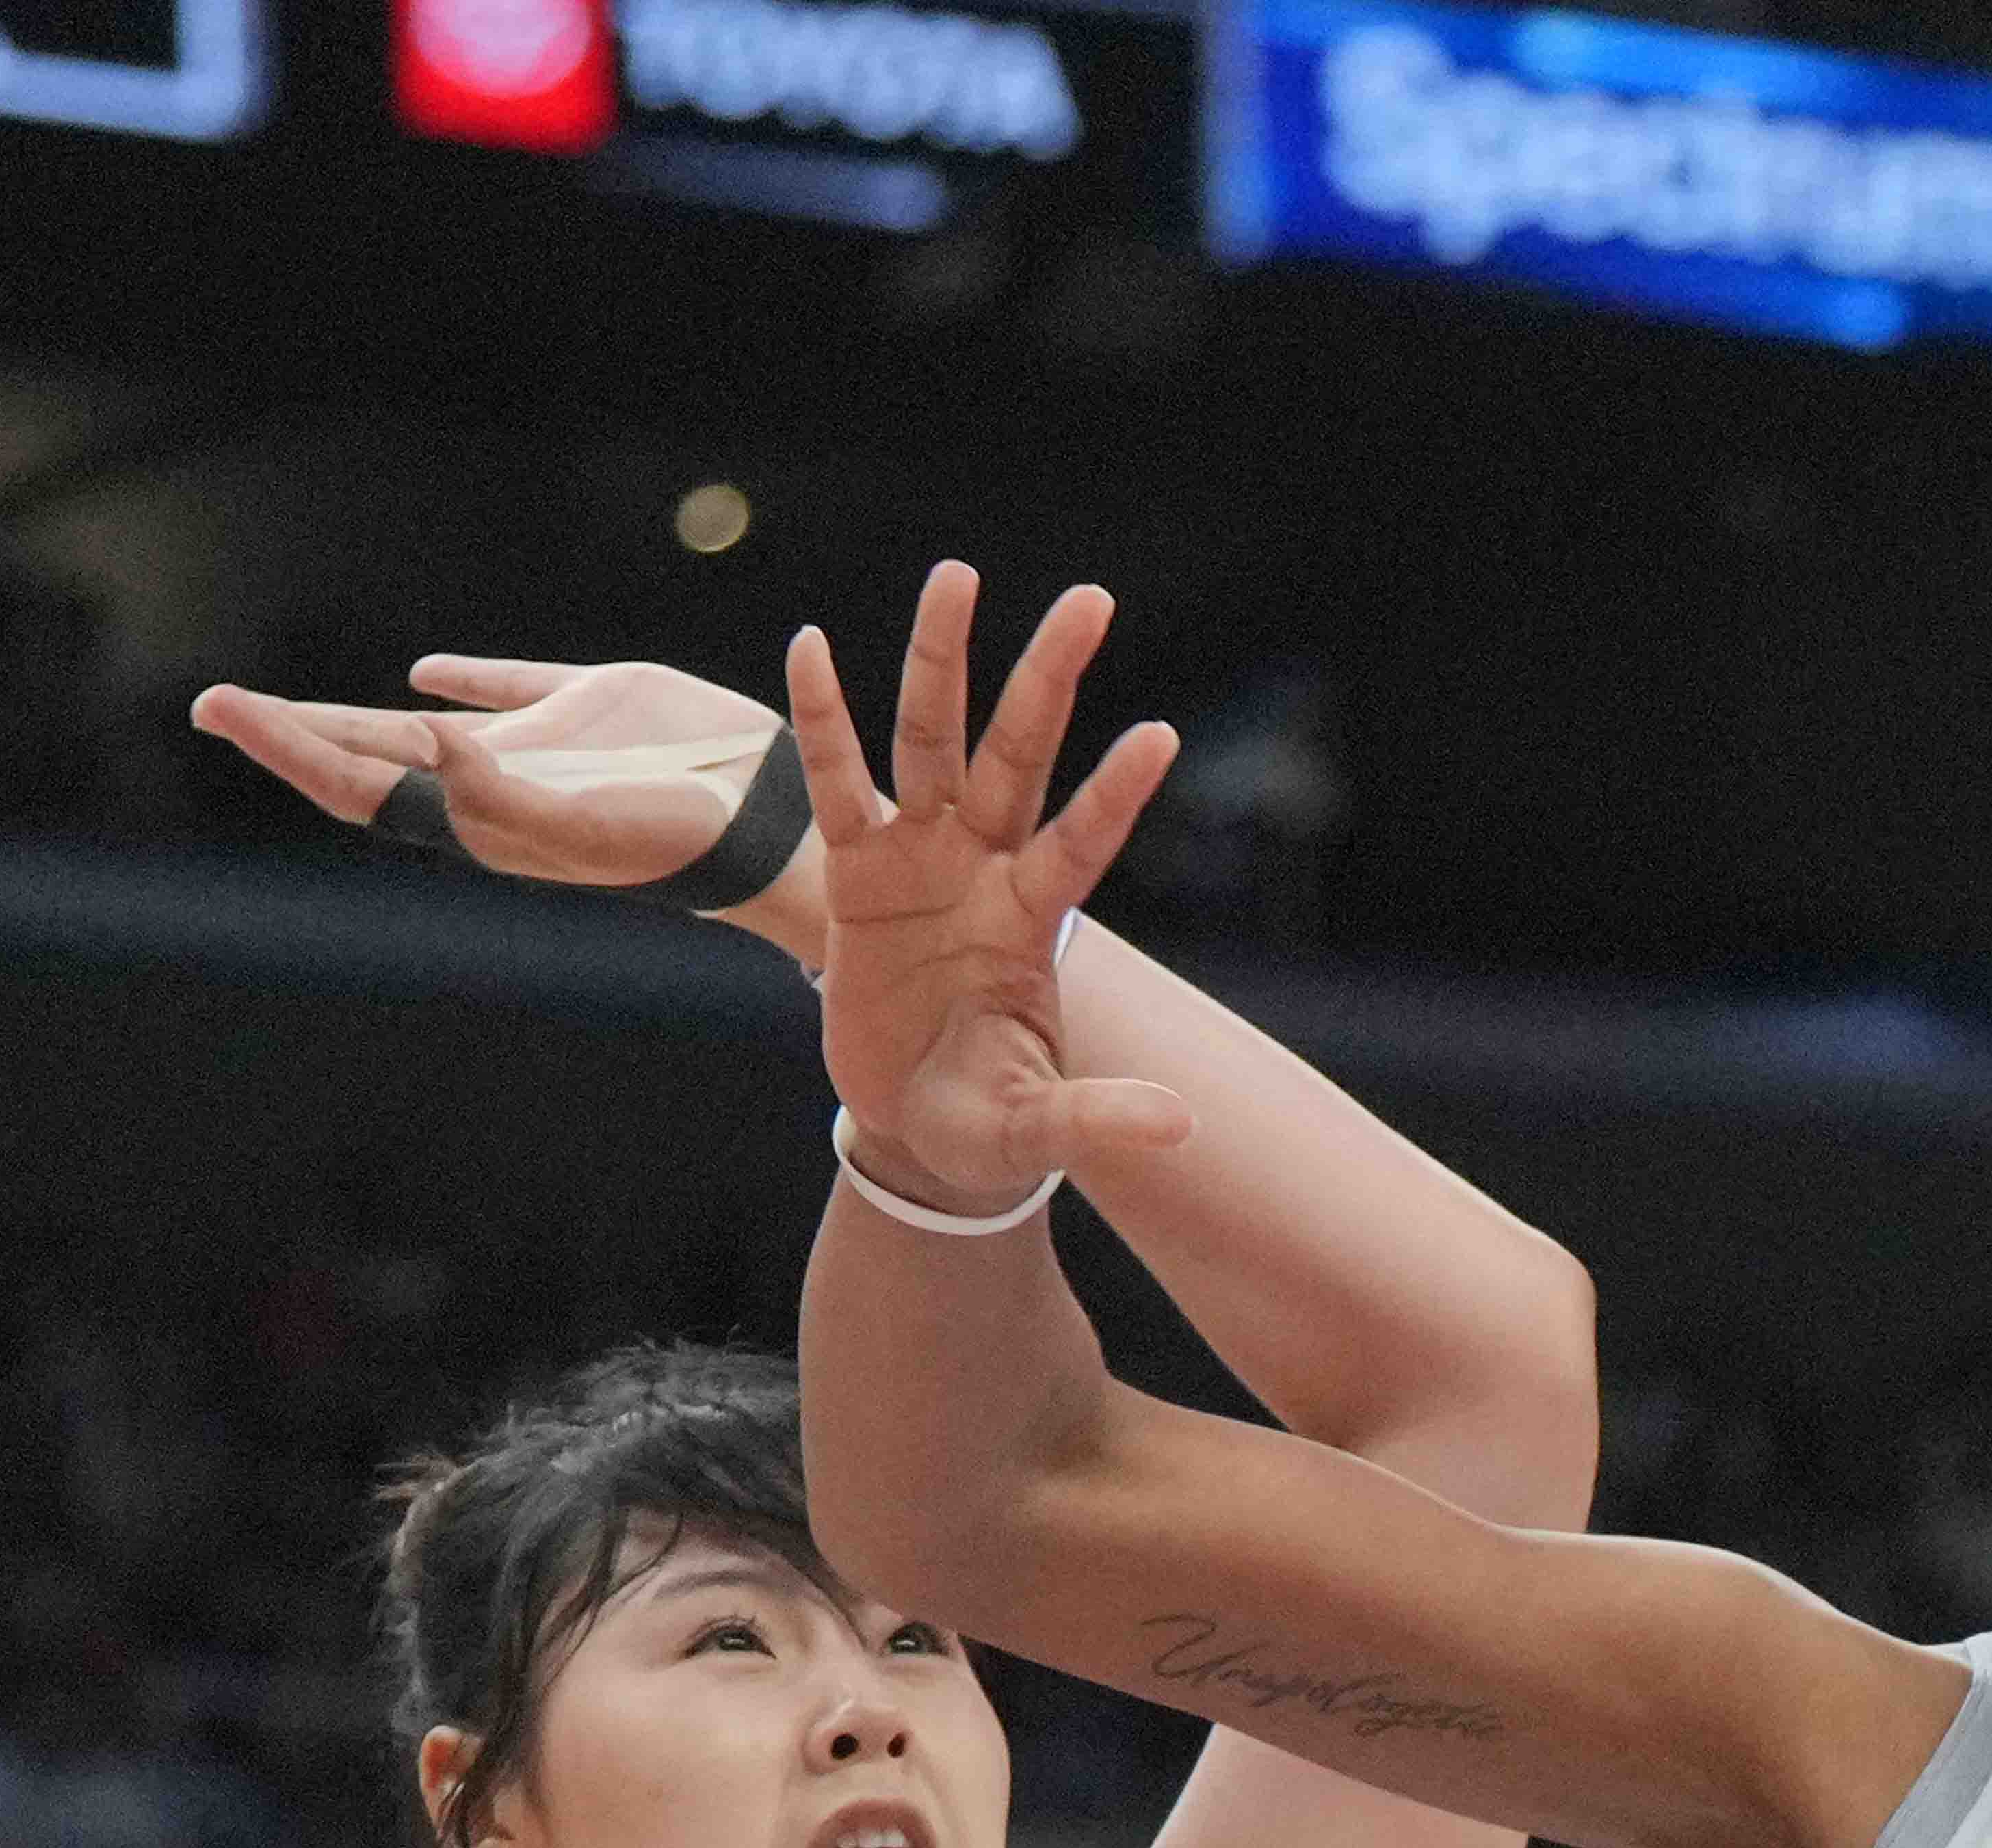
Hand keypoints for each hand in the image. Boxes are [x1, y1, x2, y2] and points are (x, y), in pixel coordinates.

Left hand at [189, 657, 829, 959]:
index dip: (287, 746)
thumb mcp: (583, 823)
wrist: (765, 827)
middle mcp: (492, 786)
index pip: (357, 779)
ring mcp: (537, 749)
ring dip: (348, 717)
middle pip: (365, 756)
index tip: (223, 708)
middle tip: (212, 704)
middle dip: (287, 732)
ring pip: (417, 729)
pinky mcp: (587, 709)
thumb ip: (500, 792)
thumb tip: (426, 744)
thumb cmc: (677, 840)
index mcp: (476, 818)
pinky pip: (506, 689)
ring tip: (285, 706)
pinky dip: (460, 680)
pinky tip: (423, 675)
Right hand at [782, 563, 1190, 1219]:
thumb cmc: (984, 1124)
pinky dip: (822, 720)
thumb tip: (1182, 1128)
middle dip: (1049, 678)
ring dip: (941, 660)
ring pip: (930, 742)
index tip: (1161, 734)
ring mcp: (920, 861)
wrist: (913, 1126)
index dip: (1114, 793)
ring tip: (957, 575)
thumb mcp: (1037, 1129)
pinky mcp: (854, 874)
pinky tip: (809, 645)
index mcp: (1031, 922)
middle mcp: (983, 870)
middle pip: (1019, 755)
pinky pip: (833, 785)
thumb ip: (1098, 1119)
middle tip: (1091, 598)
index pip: (1083, 843)